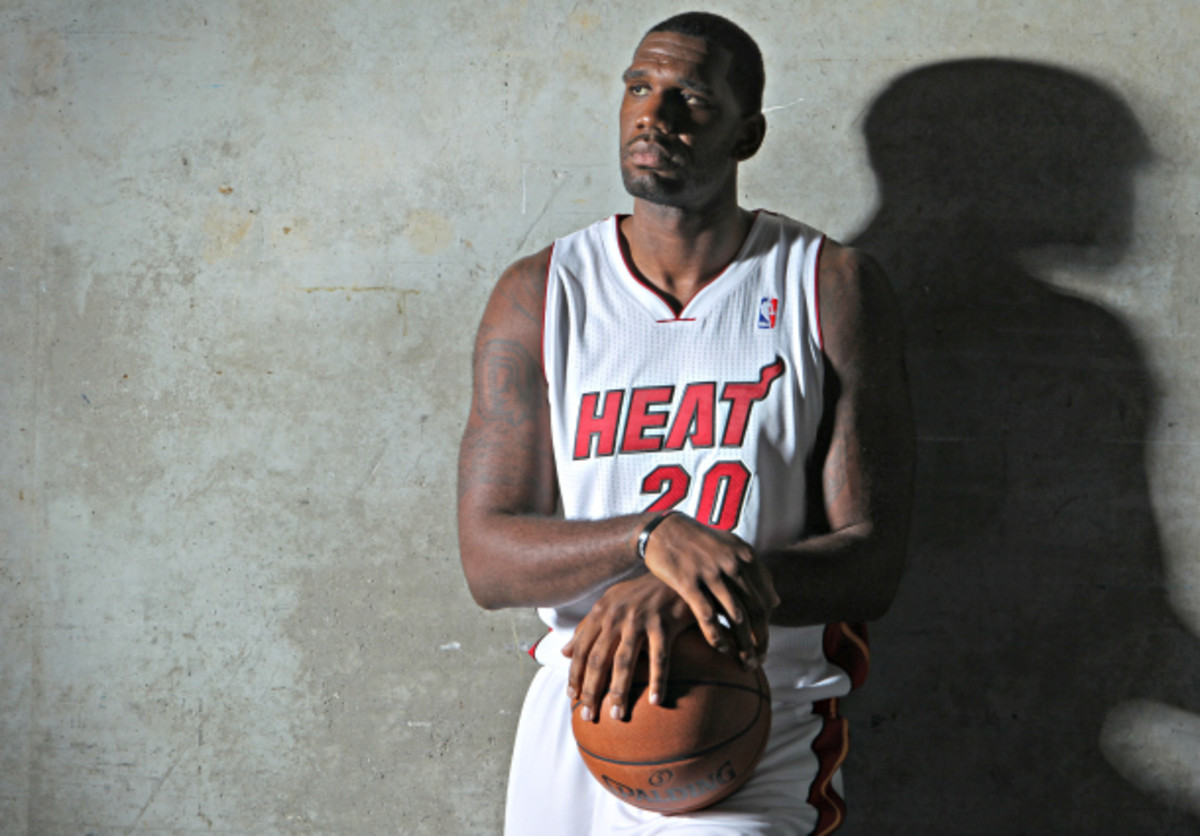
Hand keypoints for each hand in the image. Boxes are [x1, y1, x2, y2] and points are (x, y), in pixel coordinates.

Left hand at [562, 573, 693, 722]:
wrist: (673, 573)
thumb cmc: (641, 592)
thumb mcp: (609, 602)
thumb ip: (587, 626)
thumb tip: (565, 651)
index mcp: (602, 612)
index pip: (583, 650)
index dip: (575, 675)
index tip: (573, 697)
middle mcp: (617, 616)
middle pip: (599, 660)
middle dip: (592, 690)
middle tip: (589, 715)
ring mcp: (640, 620)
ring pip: (625, 662)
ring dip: (619, 691)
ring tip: (617, 714)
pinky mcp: (663, 624)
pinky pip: (659, 658)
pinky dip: (657, 681)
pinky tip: (655, 700)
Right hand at [641, 512, 778, 668]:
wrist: (664, 530)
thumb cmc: (700, 544)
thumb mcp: (732, 551)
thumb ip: (755, 574)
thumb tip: (777, 600)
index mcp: (746, 556)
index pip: (765, 599)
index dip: (767, 627)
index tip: (763, 646)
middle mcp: (732, 563)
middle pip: (756, 611)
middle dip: (759, 641)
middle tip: (758, 662)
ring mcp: (711, 572)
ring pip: (736, 616)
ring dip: (743, 644)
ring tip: (744, 662)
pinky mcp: (688, 581)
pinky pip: (708, 615)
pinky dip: (717, 635)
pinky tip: (721, 649)